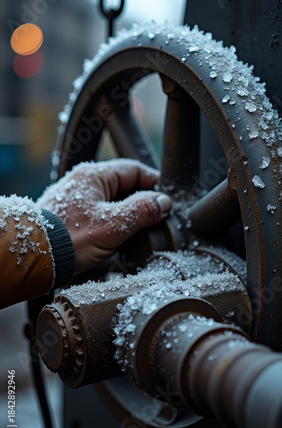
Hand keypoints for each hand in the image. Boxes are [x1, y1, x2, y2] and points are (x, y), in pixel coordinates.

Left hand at [37, 159, 171, 273]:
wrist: (36, 257)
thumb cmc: (70, 239)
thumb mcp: (114, 225)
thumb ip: (142, 210)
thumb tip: (163, 202)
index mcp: (94, 176)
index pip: (134, 169)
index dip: (154, 183)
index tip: (166, 199)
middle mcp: (84, 183)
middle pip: (123, 185)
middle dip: (141, 200)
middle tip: (156, 217)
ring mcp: (76, 198)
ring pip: (112, 200)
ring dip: (127, 213)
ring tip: (140, 229)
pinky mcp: (72, 215)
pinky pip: (100, 212)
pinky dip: (113, 221)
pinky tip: (119, 236)